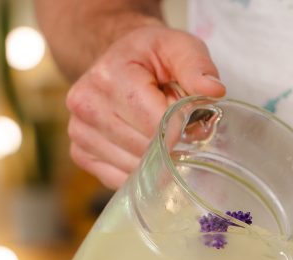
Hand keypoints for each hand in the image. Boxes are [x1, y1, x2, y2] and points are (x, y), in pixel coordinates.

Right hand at [65, 25, 225, 187]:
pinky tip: (144, 151)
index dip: (182, 129)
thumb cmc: (151, 56)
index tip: (193, 123)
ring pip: (133, 169)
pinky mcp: (80, 153)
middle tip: (178, 128)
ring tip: (157, 134)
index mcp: (110, 76)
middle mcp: (87, 105)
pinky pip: (119, 180)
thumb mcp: (178, 46)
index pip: (156, 124)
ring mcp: (79, 132)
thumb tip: (213, 91)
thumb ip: (197, 66)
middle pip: (145, 149)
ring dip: (155, 161)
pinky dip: (139, 173)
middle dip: (170, 145)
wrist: (117, 61)